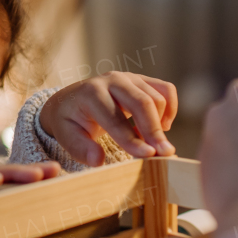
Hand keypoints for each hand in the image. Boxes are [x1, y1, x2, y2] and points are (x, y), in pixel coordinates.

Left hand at [40, 73, 177, 166]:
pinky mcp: (141, 80)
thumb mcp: (66, 136)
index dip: (132, 139)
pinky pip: (166, 89)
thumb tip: (98, 160)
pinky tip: (162, 126)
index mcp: (91, 93)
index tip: (148, 155)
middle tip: (164, 154)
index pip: (115, 118)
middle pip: (142, 103)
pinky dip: (170, 108)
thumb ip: (81, 148)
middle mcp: (112, 80)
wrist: (72, 100)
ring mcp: (129, 77)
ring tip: (152, 143)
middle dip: (154, 131)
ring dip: (160, 123)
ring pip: (157, 97)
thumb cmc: (70, 121)